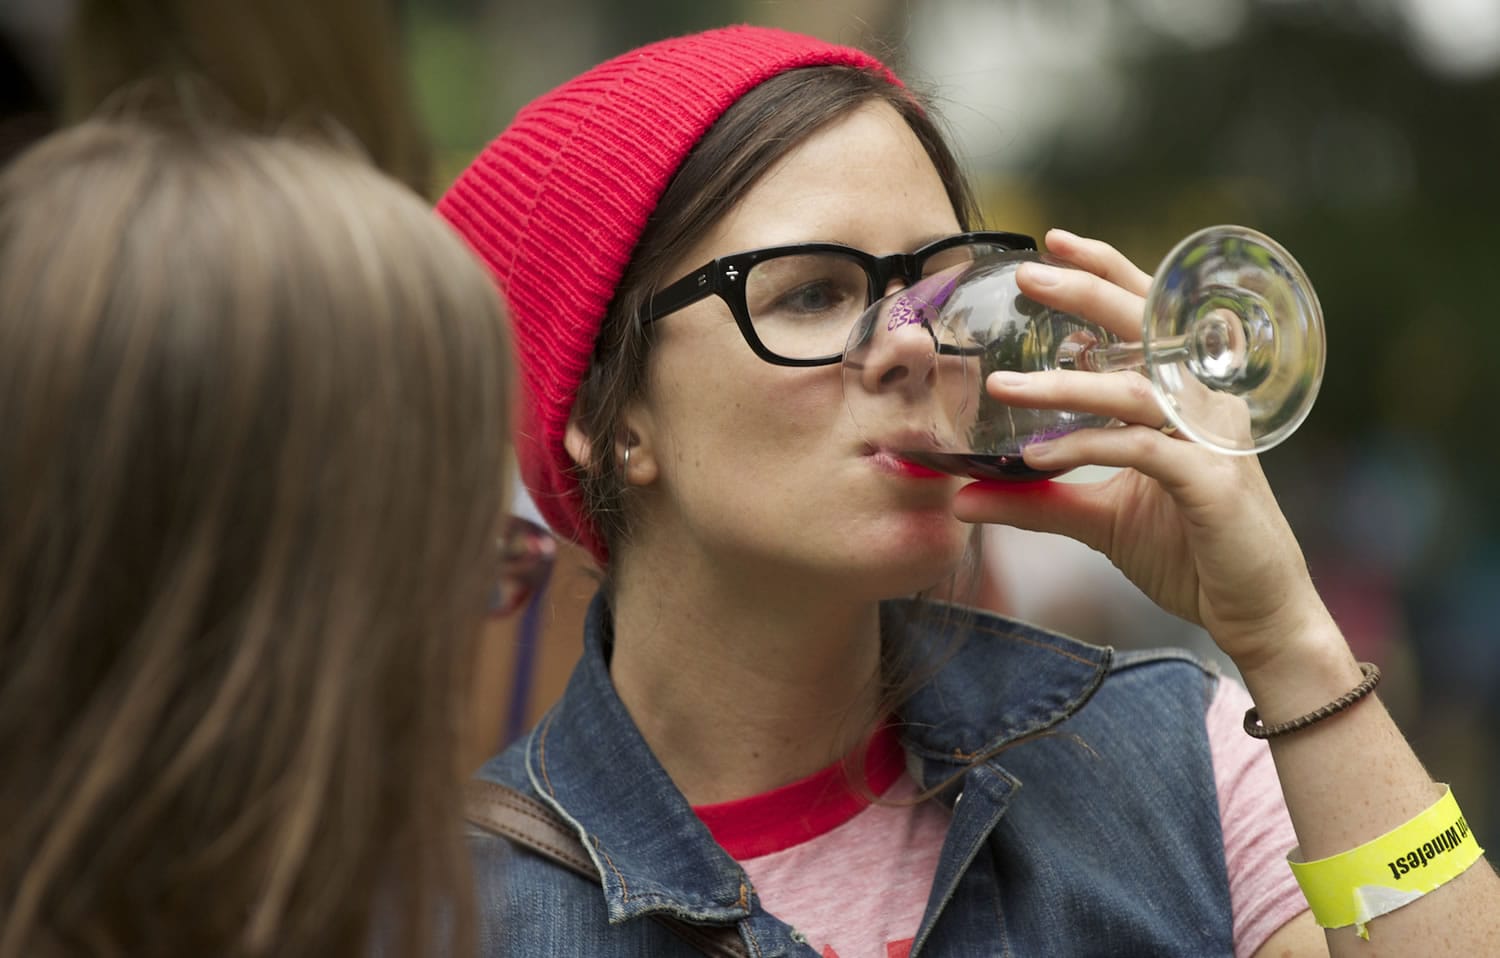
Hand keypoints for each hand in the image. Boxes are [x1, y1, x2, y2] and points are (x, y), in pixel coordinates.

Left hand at [951, 228, 1333, 670]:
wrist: (1254, 613)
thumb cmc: (1187, 552)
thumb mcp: (1098, 519)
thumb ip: (1037, 499)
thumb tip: (962, 495)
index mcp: (1185, 396)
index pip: (1147, 317)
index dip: (1107, 273)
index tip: (1053, 242)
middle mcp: (1204, 404)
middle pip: (1147, 329)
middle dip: (1087, 293)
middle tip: (1029, 273)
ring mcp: (1213, 440)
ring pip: (1134, 391)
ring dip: (1065, 385)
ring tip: (1002, 386)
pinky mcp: (1211, 483)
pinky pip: (1141, 450)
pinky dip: (1087, 447)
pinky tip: (1037, 456)